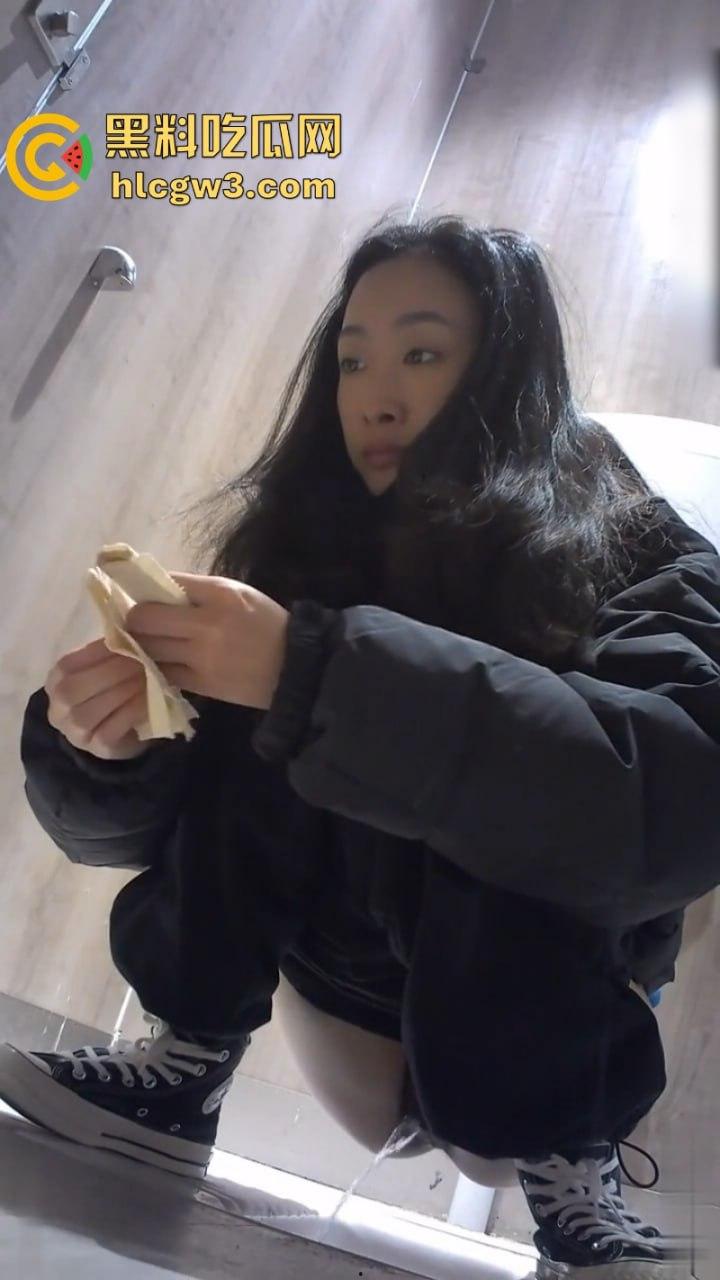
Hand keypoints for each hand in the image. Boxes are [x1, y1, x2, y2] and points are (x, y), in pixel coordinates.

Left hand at [124, 573, 289, 710]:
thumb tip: (159, 589)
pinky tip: (162, 661)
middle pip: (146, 617)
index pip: (167, 582)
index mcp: (221, 593)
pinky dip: (157, 666)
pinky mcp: (201, 683)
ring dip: (142, 643)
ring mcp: (202, 656)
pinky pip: (162, 672)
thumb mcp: (240, 594)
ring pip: (149, 647)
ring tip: (148, 641)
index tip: (142, 592)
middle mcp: (207, 623)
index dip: (148, 587)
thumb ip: (201, 590)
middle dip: (136, 618)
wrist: (295, 668)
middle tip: (139, 621)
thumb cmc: (267, 624)